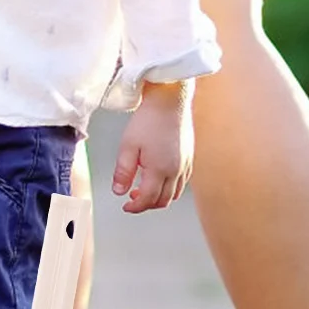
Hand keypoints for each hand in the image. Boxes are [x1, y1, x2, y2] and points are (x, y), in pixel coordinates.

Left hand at [111, 81, 192, 213]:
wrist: (169, 101)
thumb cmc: (148, 120)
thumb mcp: (128, 146)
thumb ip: (123, 172)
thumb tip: (119, 191)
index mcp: (159, 170)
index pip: (147, 199)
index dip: (135, 207)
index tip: (125, 207)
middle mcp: (176, 171)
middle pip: (163, 200)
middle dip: (146, 205)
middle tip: (132, 200)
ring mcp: (185, 165)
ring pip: (175, 194)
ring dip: (159, 198)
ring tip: (143, 190)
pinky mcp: (189, 158)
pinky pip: (182, 183)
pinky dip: (170, 188)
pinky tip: (159, 179)